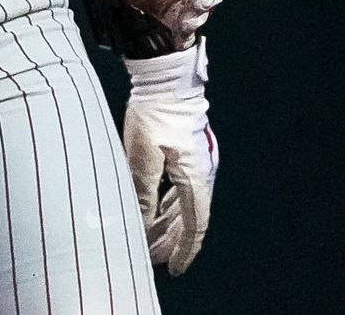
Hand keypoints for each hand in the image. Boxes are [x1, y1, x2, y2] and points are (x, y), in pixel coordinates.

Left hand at [122, 41, 216, 274]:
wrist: (166, 76)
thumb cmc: (154, 113)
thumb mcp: (142, 157)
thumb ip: (142, 194)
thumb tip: (141, 223)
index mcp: (196, 174)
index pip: (195, 222)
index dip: (185, 249)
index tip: (173, 268)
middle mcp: (202, 169)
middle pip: (191, 215)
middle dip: (172, 239)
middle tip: (153, 258)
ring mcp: (198, 158)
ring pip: (186, 201)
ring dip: (169, 222)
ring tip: (150, 239)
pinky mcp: (188, 149)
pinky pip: (181, 186)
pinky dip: (169, 203)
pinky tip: (155, 210)